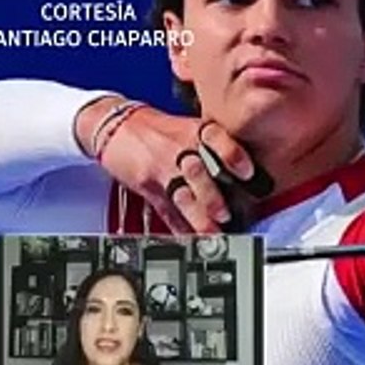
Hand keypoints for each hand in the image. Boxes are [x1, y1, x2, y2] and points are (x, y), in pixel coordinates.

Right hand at [74, 97, 259, 233]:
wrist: (116, 125)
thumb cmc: (159, 130)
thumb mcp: (189, 128)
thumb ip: (216, 148)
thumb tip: (249, 174)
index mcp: (195, 132)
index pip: (217, 139)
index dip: (232, 155)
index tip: (246, 172)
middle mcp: (180, 149)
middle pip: (198, 173)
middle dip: (212, 197)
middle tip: (225, 215)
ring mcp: (162, 169)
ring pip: (183, 196)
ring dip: (198, 217)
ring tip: (212, 234)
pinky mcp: (148, 186)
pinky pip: (166, 210)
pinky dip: (179, 227)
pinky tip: (190, 239)